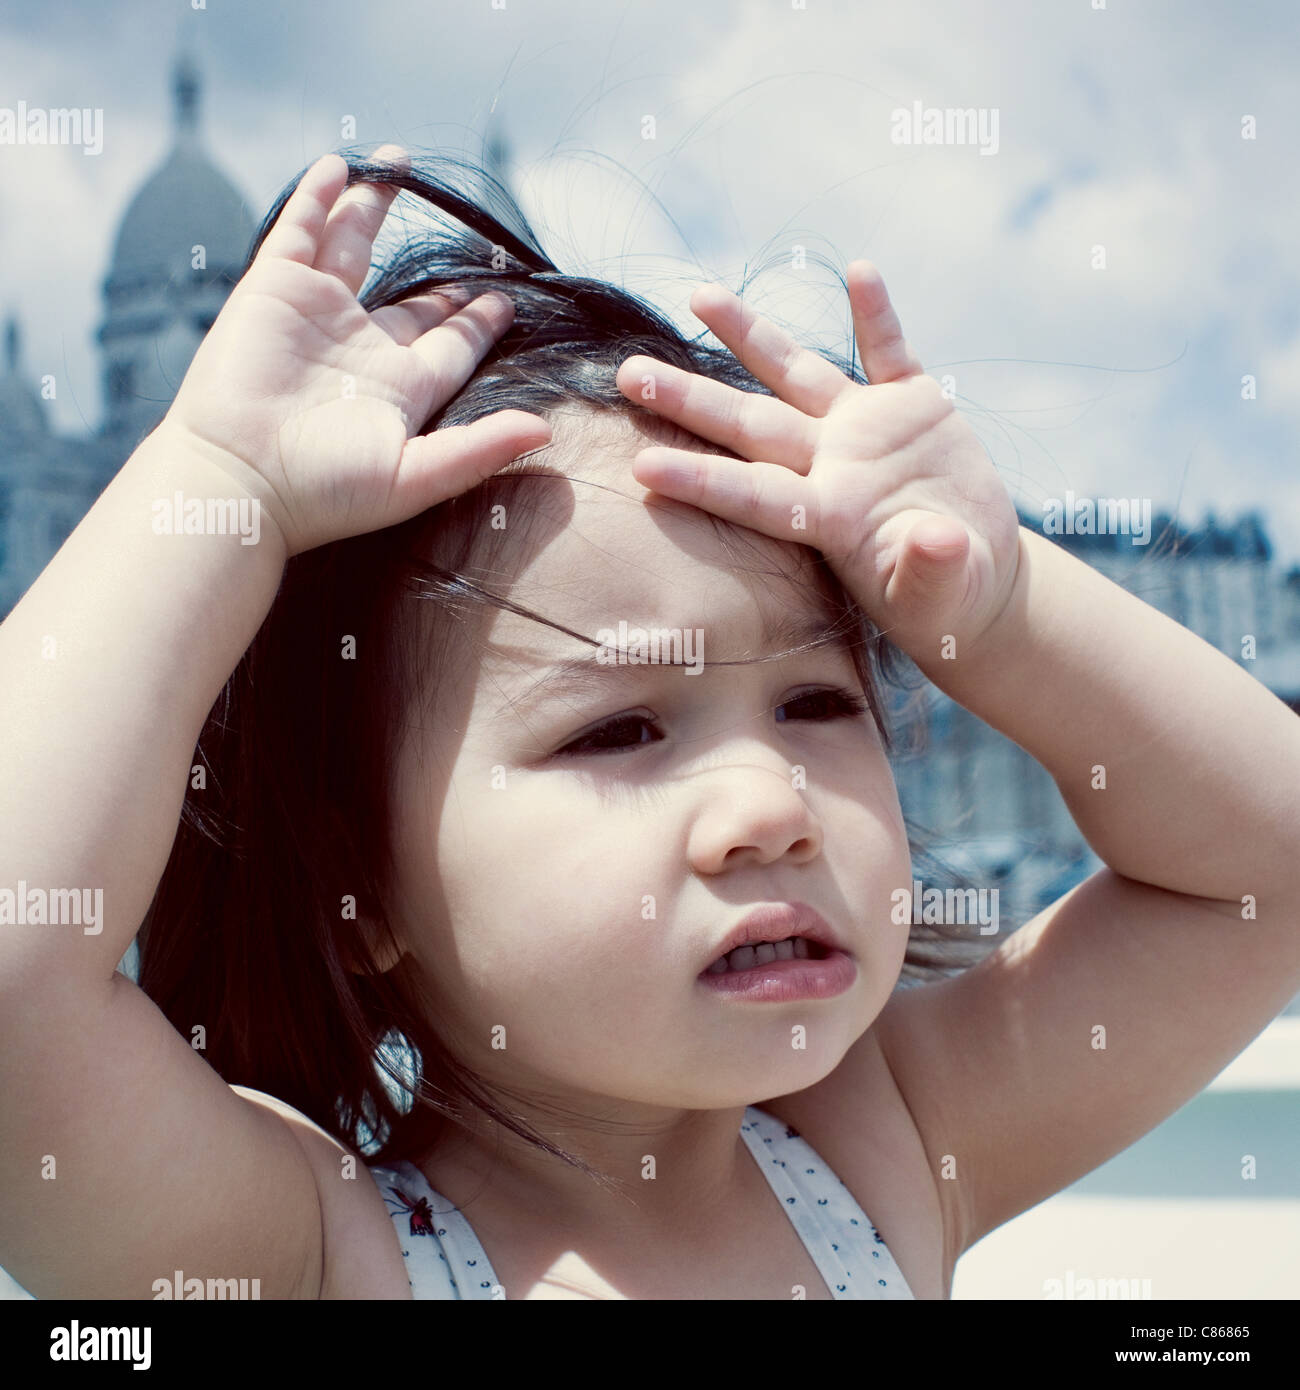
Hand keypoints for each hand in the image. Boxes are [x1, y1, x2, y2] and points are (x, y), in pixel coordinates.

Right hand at [160, 147, 551, 555]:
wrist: (240, 480)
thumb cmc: (326, 491)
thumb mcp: (416, 475)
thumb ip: (481, 449)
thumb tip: (546, 432)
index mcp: (401, 389)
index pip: (451, 346)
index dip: (477, 322)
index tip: (504, 301)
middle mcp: (362, 348)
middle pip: (410, 301)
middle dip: (439, 281)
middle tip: (470, 246)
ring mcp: (317, 314)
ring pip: (354, 246)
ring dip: (374, 207)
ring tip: (400, 165)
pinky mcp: (274, 289)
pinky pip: (301, 231)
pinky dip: (319, 198)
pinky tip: (340, 166)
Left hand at [613, 262, 1021, 662]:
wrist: (974, 573)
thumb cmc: (945, 599)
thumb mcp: (941, 595)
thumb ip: (932, 570)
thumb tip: (937, 541)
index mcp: (829, 518)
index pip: (753, 497)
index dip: (702, 481)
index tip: (642, 467)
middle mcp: (833, 465)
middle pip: (750, 426)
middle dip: (691, 399)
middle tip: (628, 373)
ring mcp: (867, 429)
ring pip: (796, 373)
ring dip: (750, 335)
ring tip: (699, 296)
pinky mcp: (913, 406)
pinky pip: (890, 351)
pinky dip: (877, 314)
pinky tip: (859, 270)